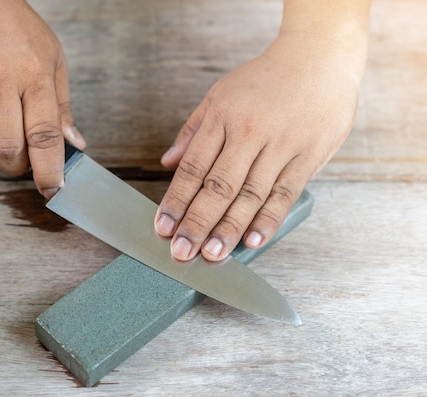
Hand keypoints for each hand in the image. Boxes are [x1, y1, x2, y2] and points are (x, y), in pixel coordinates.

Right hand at [0, 0, 84, 197]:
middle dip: (17, 165)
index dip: (48, 170)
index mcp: (33, 74)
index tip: (53, 189)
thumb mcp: (53, 59)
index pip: (44, 136)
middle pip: (7, 148)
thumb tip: (74, 144)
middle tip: (22, 158)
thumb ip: (62, 106)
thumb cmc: (14, 27)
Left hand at [155, 31, 365, 261]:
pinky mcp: (309, 155)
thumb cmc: (265, 79)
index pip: (194, 167)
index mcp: (223, 116)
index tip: (163, 226)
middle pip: (219, 186)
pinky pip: (285, 192)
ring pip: (251, 194)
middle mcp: (250, 131)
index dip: (177, 199)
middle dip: (197, 222)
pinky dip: (268, 219)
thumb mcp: (220, 94)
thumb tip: (168, 163)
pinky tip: (252, 240)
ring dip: (229, 228)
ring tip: (212, 254)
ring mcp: (282, 144)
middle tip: (182, 251)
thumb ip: (193, 130)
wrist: (319, 56)